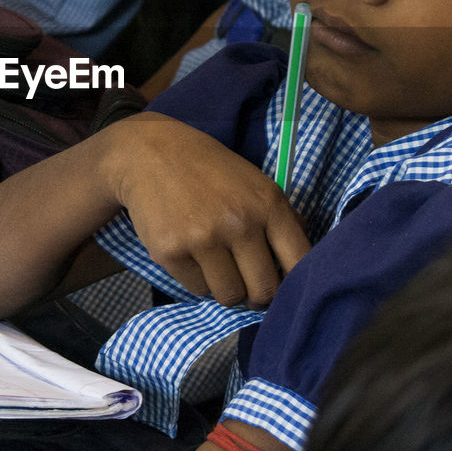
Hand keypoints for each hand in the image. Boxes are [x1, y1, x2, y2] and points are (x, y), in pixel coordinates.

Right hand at [106, 114, 311, 308]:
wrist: (150, 153)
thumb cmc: (210, 170)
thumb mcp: (255, 183)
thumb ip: (282, 220)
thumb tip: (301, 264)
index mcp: (269, 204)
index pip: (299, 264)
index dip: (294, 285)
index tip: (283, 286)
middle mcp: (240, 224)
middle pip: (264, 291)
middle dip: (257, 295)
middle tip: (247, 285)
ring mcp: (204, 240)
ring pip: (229, 296)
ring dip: (226, 289)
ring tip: (218, 266)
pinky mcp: (171, 253)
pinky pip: (197, 290)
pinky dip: (198, 280)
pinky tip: (191, 254)